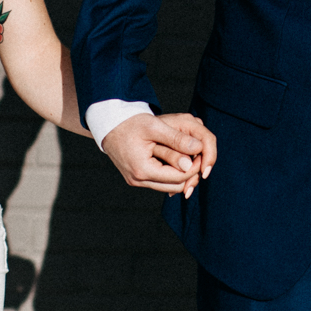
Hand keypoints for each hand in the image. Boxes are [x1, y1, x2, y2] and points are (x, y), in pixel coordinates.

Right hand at [101, 112, 217, 196]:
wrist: (109, 124)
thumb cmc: (130, 123)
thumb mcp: (155, 127)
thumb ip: (176, 139)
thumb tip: (197, 151)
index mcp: (142, 169)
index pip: (179, 177)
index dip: (194, 166)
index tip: (201, 152)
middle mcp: (138, 180)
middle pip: (175, 186)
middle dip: (189, 173)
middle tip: (197, 155)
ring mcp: (136, 181)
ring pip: (168, 187)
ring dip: (180, 174)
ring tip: (187, 156)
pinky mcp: (135, 178)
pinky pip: (159, 182)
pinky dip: (169, 174)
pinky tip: (175, 160)